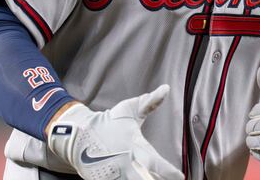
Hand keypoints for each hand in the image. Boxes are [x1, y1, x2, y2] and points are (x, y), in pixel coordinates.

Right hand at [46, 85, 182, 179]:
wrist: (79, 133)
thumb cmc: (109, 122)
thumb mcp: (129, 109)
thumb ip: (150, 101)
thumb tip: (166, 88)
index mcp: (134, 145)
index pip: (155, 162)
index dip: (168, 171)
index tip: (180, 176)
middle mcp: (125, 162)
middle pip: (145, 178)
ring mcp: (113, 173)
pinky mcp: (103, 179)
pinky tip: (139, 179)